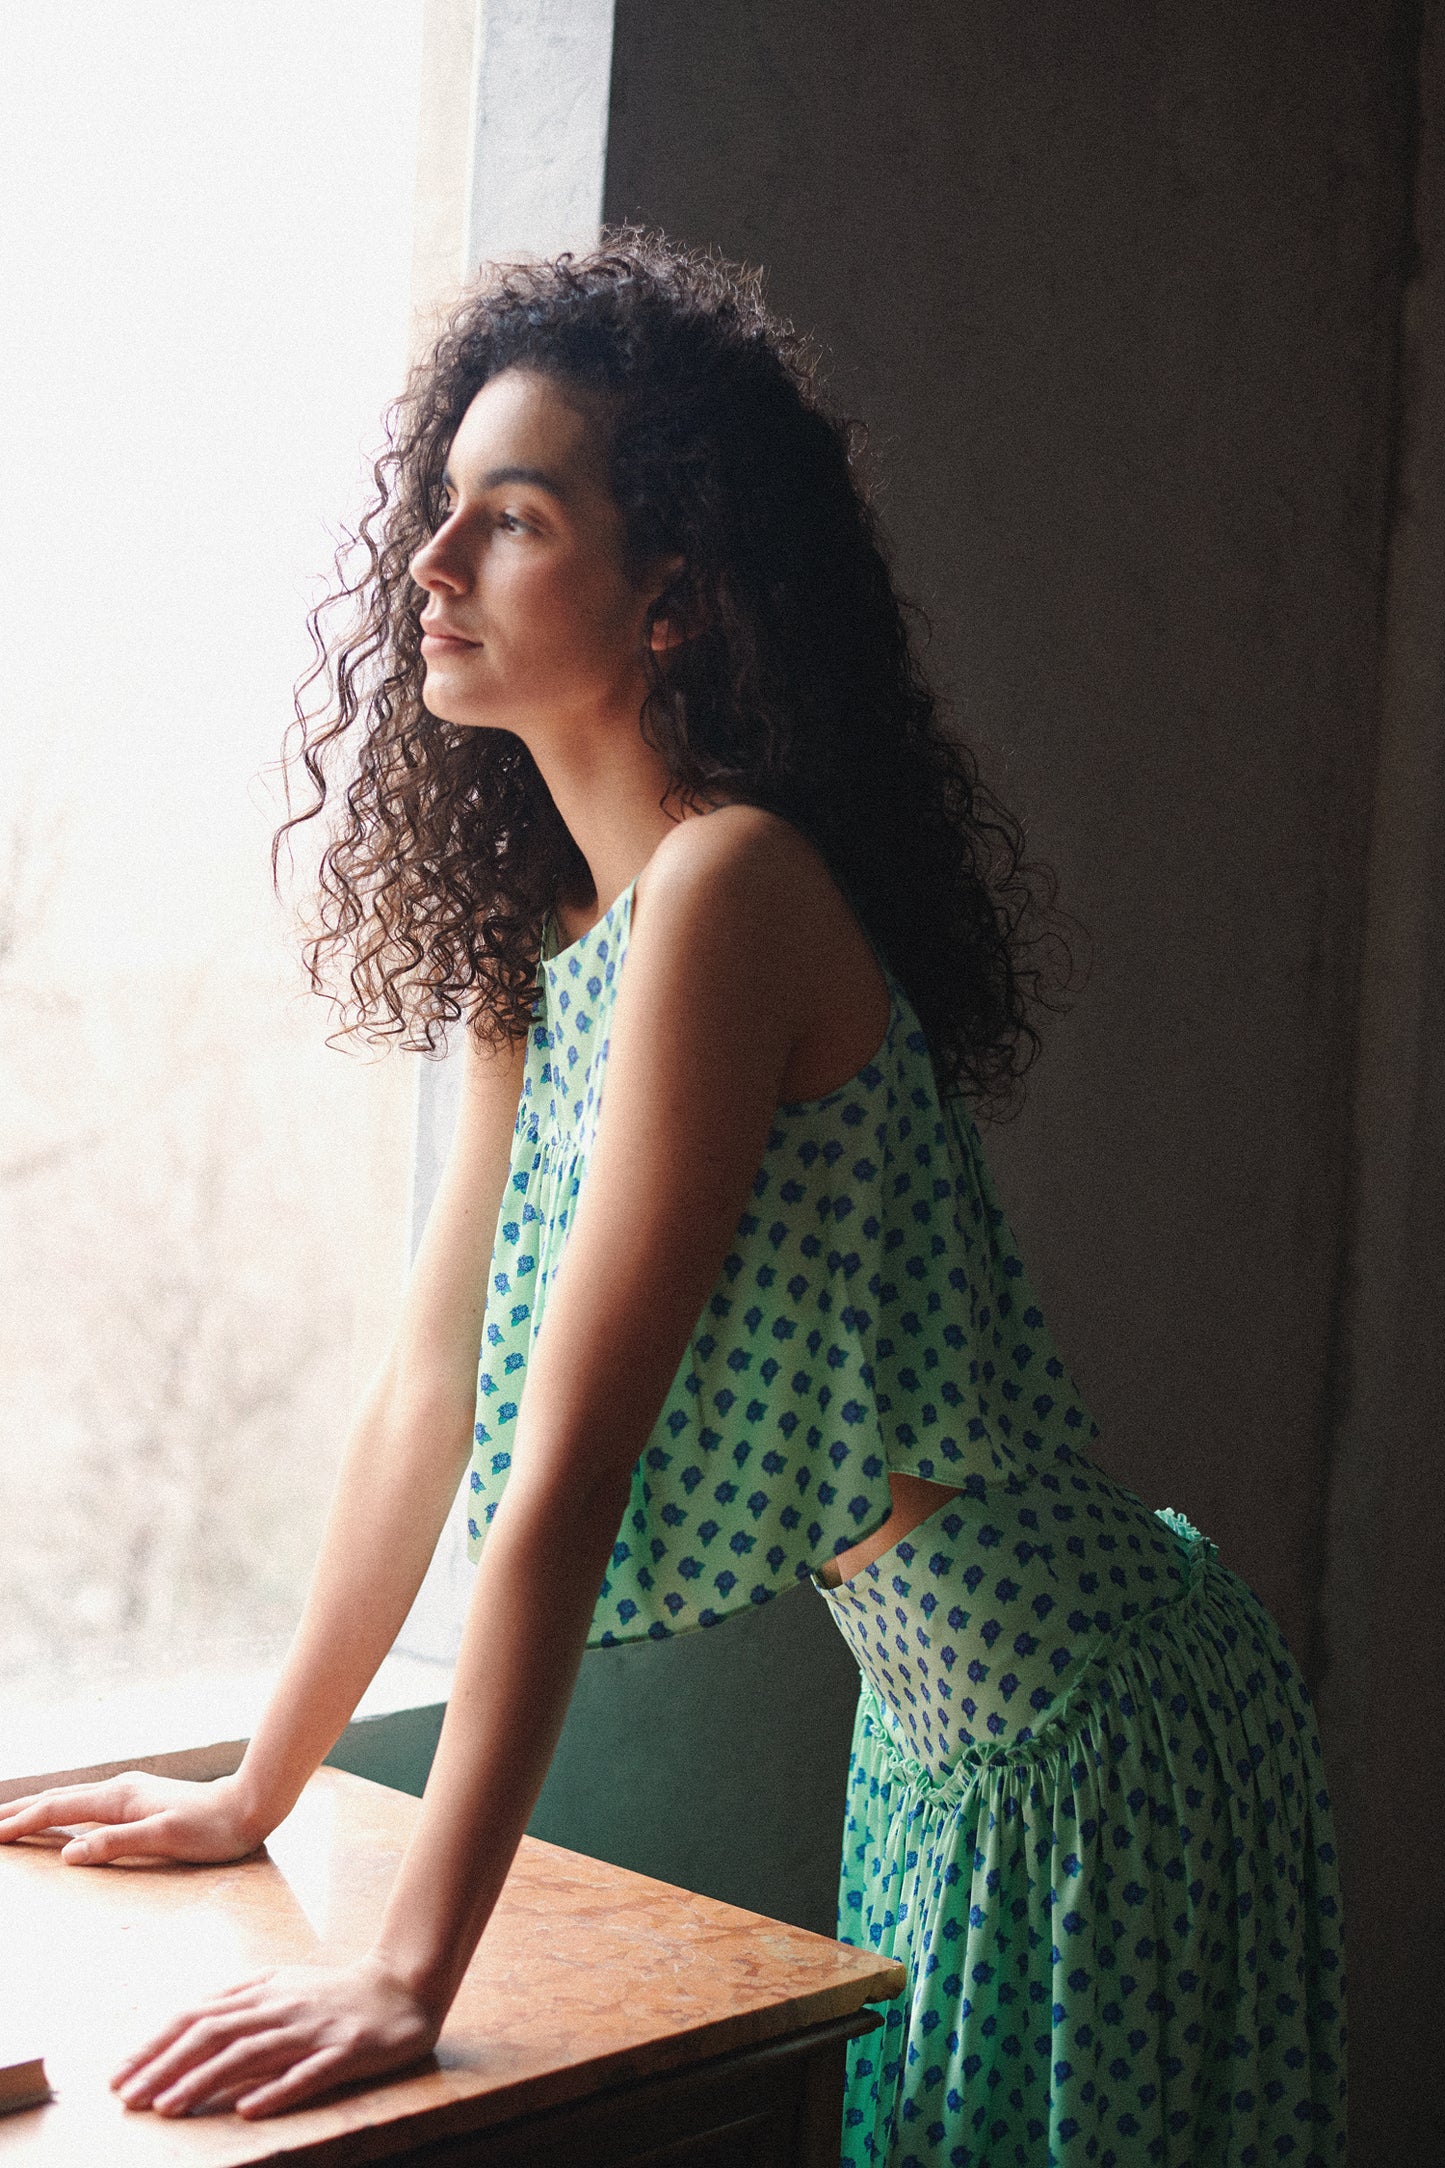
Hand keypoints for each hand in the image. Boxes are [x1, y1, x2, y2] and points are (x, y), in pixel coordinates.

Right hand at [0, 1769, 265, 1864]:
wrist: (248, 1806)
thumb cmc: (211, 1829)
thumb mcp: (165, 1839)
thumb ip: (116, 1843)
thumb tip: (67, 1855)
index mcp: (119, 1798)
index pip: (57, 1811)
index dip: (21, 1823)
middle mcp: (119, 1789)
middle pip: (57, 1799)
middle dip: (19, 1811)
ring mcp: (129, 1792)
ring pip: (71, 1798)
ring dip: (38, 1807)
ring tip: (11, 1816)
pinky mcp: (139, 1799)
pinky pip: (87, 1802)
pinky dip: (62, 1808)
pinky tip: (63, 1816)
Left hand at [111, 1955, 439, 2117]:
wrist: (402, 1986)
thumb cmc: (333, 1994)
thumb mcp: (281, 1987)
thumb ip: (238, 2002)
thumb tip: (184, 2025)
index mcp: (263, 1992)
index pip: (197, 2015)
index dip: (156, 2044)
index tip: (119, 2075)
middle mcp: (282, 2007)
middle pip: (214, 2034)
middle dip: (165, 2066)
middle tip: (128, 2098)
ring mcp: (314, 2030)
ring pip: (251, 2054)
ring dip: (205, 2080)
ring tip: (168, 2105)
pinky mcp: (346, 2051)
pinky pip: (309, 2074)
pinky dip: (277, 2090)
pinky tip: (249, 2109)